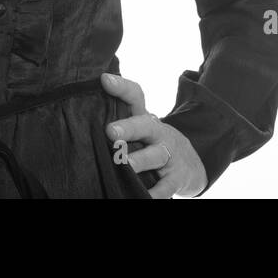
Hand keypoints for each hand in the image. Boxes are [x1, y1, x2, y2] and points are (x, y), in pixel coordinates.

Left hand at [102, 72, 206, 197]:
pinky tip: (145, 197)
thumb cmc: (152, 145)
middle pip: (145, 125)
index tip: (104, 80)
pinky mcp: (176, 178)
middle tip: (110, 131)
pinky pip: (166, 187)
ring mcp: (169, 155)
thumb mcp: (141, 129)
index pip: (135, 96)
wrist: (191, 165)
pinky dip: (155, 193)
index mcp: (145, 119)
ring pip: (155, 155)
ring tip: (126, 164)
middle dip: (128, 128)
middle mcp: (157, 134)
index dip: (121, 87)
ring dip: (141, 160)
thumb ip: (118, 118)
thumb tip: (85, 106)